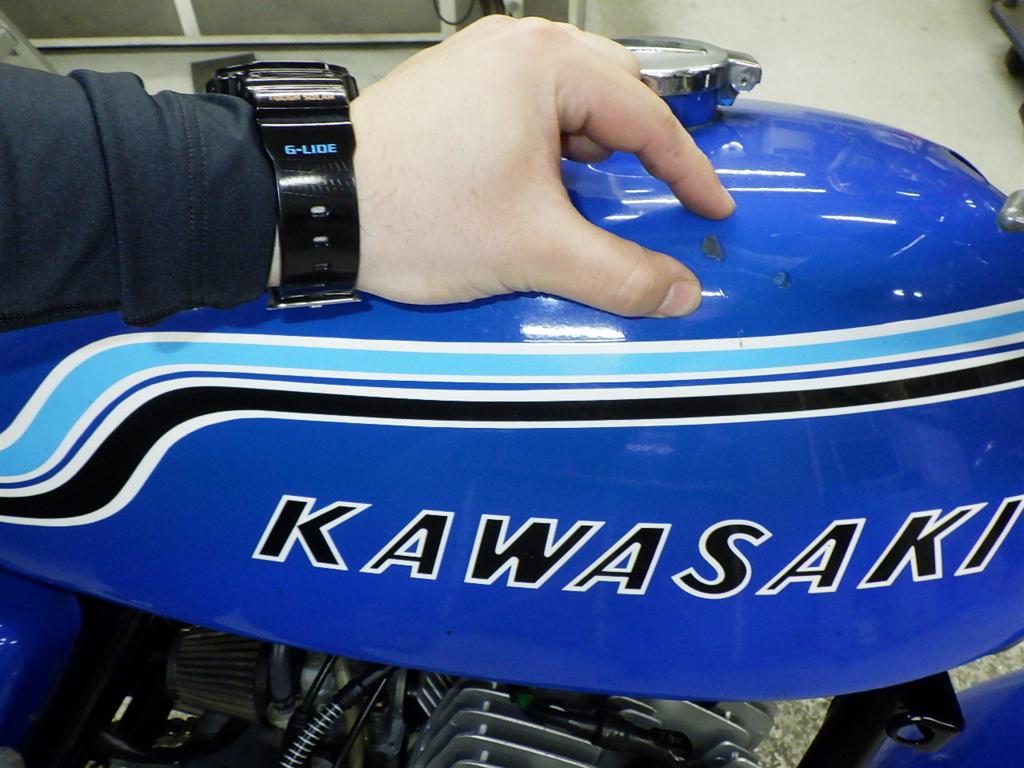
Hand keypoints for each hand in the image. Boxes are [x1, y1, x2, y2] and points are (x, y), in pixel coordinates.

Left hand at [351, 15, 734, 316]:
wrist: (314, 206)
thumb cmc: (411, 211)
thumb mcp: (532, 249)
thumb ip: (617, 273)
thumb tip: (676, 293)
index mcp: (544, 65)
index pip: (647, 117)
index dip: (687, 171)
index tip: (711, 206)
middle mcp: (513, 47)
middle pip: (614, 92)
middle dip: (642, 148)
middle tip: (658, 197)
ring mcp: (478, 61)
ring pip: (571, 96)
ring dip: (593, 144)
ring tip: (585, 195)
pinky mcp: (454, 87)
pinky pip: (528, 105)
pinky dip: (551, 142)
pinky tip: (539, 183)